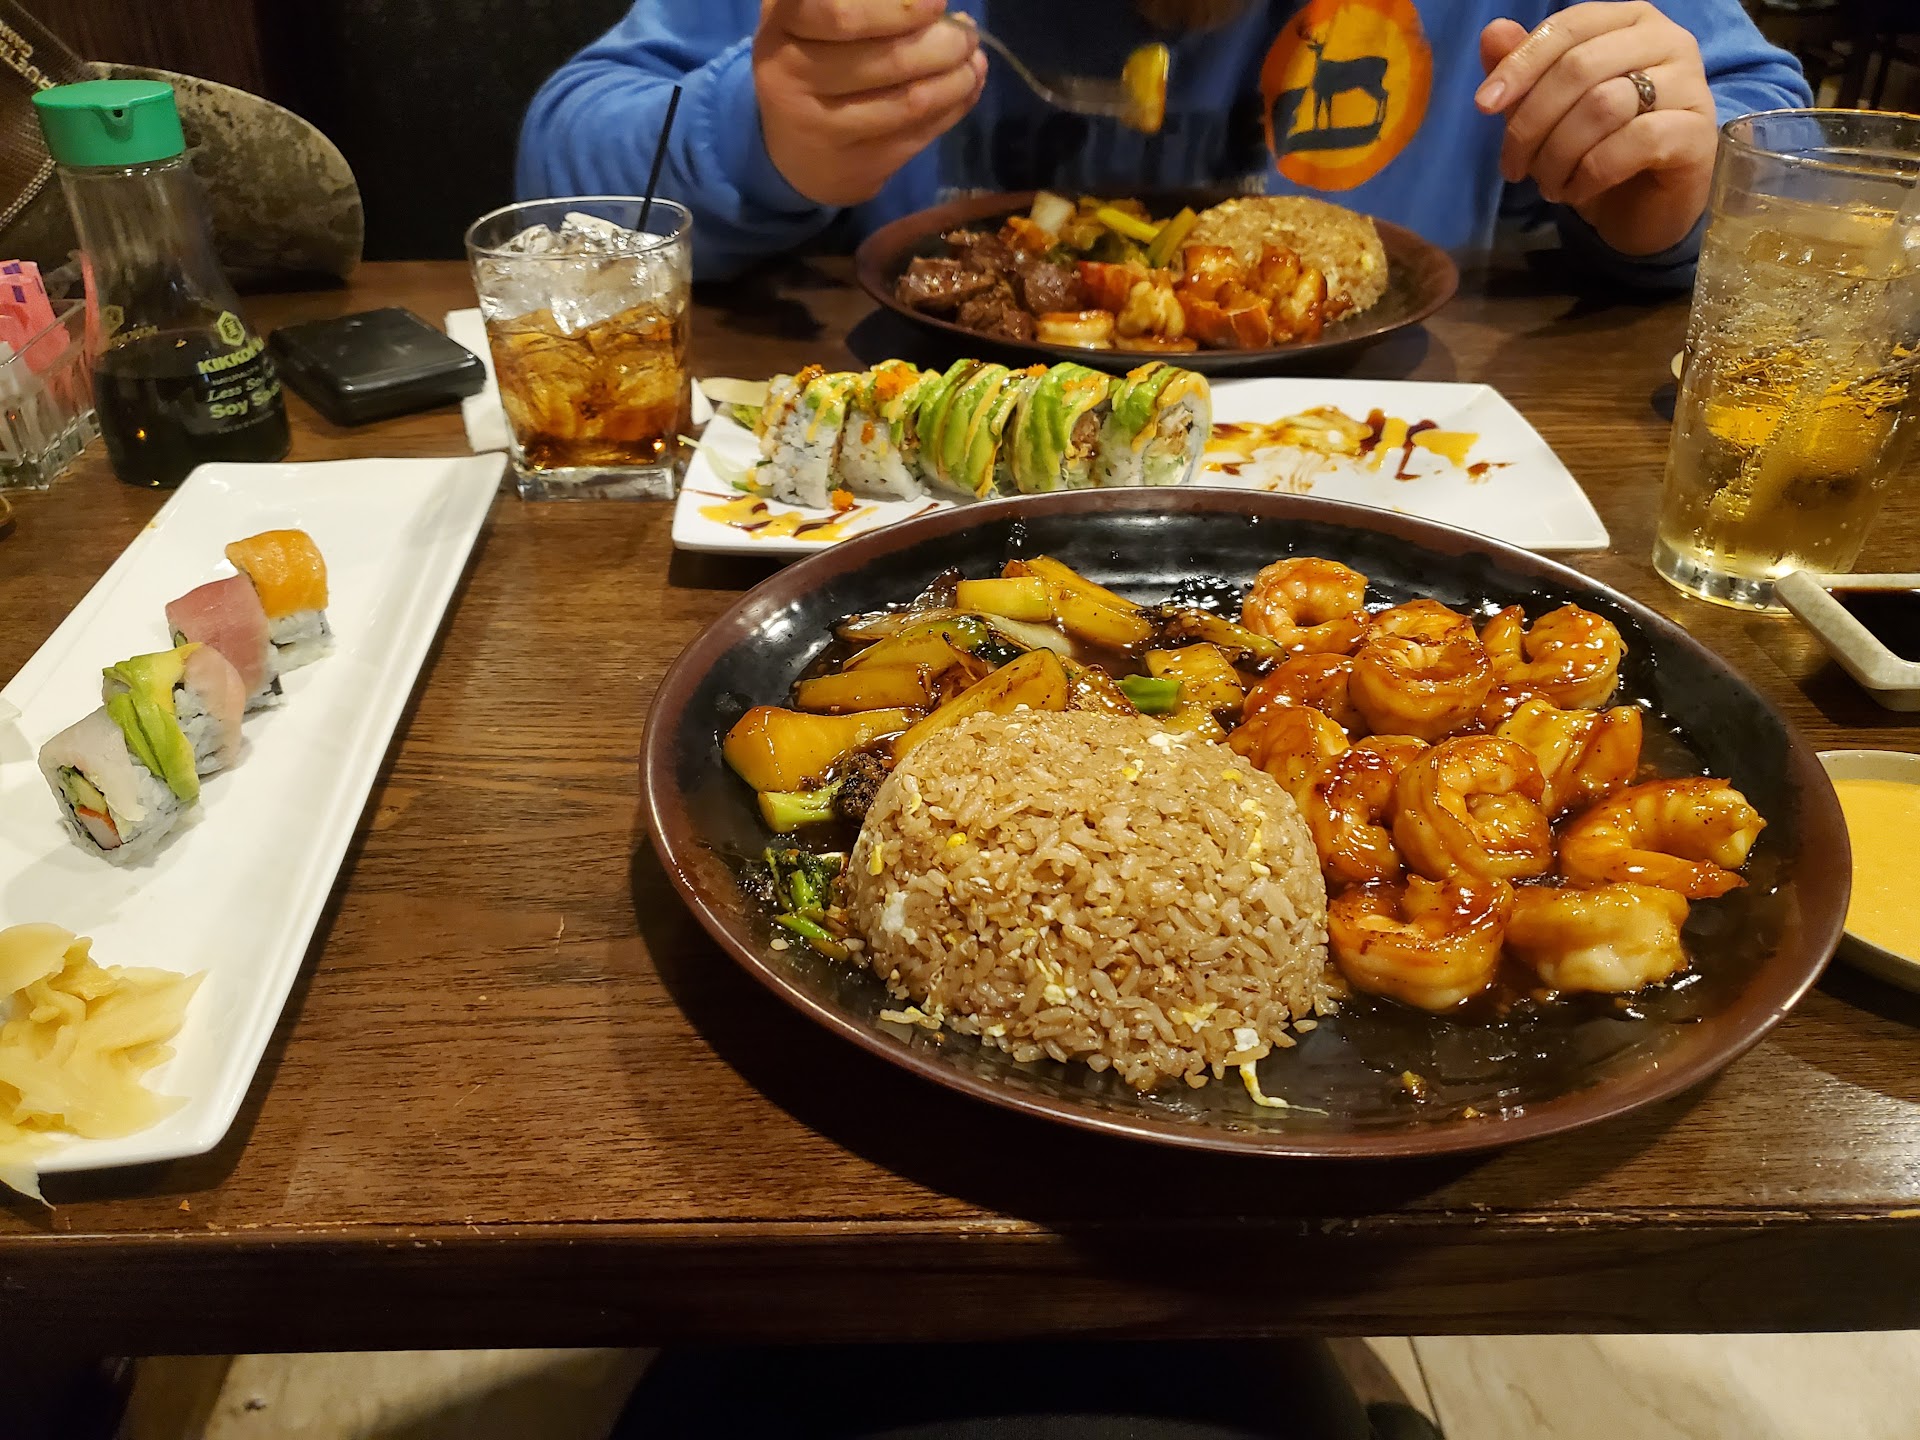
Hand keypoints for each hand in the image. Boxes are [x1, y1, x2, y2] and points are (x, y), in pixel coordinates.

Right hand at [754, 0, 987, 207]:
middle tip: (966, 33)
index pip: (842, 14)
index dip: (899, 9)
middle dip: (943, 43)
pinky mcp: (856, 168)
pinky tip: (967, 88)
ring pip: (910, 102)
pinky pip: (918, 135)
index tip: (939, 2)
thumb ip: (861, 0)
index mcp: (784, 29)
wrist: (790, 150)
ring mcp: (825, 131)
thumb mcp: (812, 17)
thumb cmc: (809, 59)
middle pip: (887, 60)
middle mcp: (794, 80)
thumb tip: (939, 6)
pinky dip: (954, 108)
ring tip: (973, 60)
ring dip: (957, 78)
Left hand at [1476, 2, 1717, 255]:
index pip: (1568, 27)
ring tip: (1547, 184)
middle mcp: (1667, 40)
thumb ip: (1524, 69)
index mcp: (1629, 21)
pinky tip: (1576, 192)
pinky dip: (1591, 173)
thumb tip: (1493, 32)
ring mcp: (1690, 84)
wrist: (1644, 207)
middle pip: (1580, 67)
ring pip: (1603, 105)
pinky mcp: (1697, 133)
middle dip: (1532, 122)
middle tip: (1513, 167)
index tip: (1484, 105)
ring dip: (1559, 154)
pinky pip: (1634, 143)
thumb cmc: (1597, 147)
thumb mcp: (1549, 110)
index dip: (1521, 65)